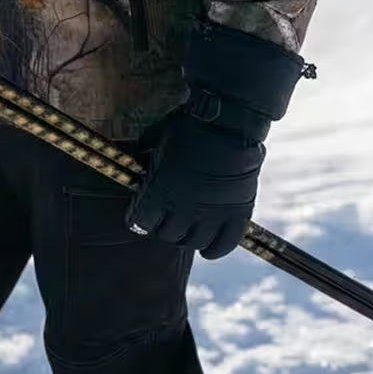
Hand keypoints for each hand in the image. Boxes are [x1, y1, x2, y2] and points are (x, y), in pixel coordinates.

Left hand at [125, 106, 262, 258]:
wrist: (226, 123)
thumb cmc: (186, 126)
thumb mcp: (154, 139)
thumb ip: (144, 156)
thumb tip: (136, 162)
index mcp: (159, 193)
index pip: (141, 223)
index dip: (140, 219)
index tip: (143, 215)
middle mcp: (183, 210)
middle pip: (168, 235)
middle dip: (164, 228)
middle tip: (168, 219)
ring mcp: (211, 215)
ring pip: (194, 243)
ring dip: (188, 238)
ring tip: (189, 231)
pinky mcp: (236, 215)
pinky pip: (224, 246)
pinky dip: (215, 251)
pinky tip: (209, 249)